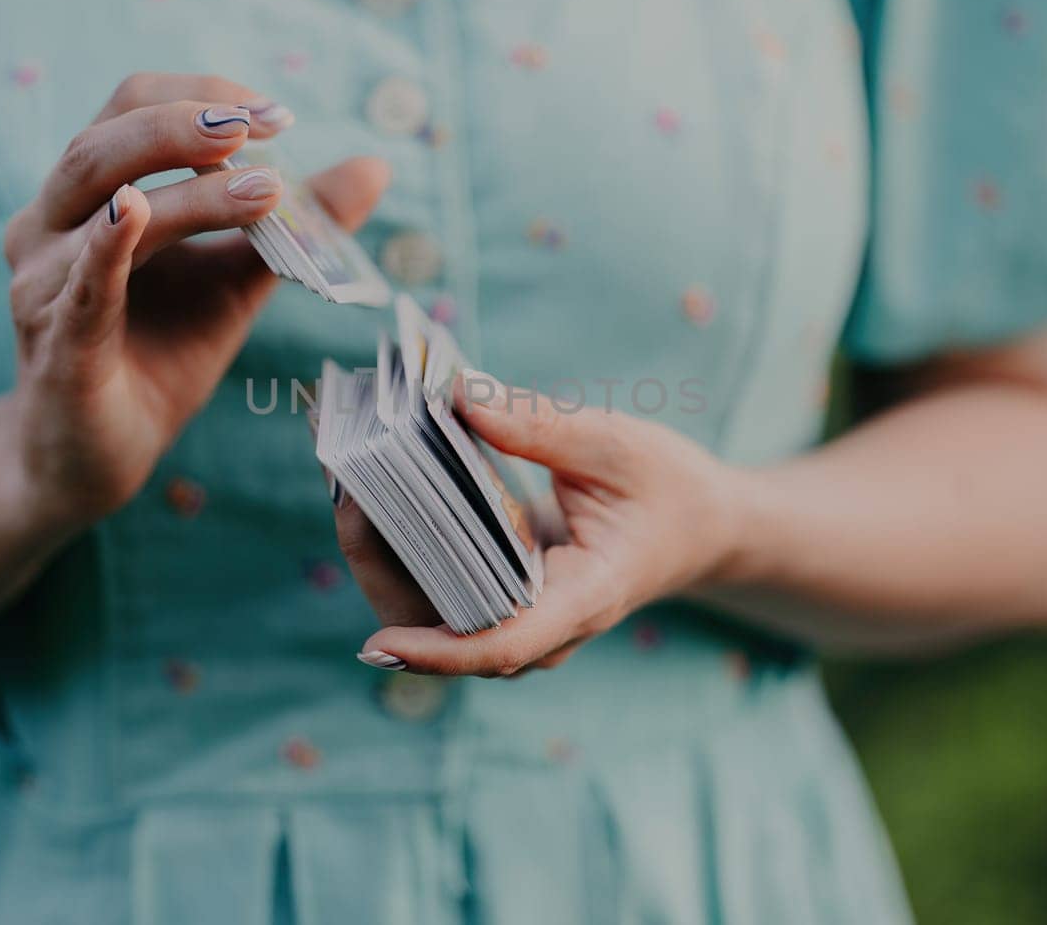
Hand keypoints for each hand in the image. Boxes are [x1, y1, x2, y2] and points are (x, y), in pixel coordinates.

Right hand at [0, 73, 388, 534]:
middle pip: (107, 141)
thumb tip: (376, 167)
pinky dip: (106, 246)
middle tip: (267, 127)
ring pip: (105, 203)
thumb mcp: (240, 278)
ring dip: (189, 188)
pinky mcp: (56, 346)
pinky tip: (134, 213)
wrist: (103, 454)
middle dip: (189, 123)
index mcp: (90, 192)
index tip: (278, 115)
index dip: (202, 96)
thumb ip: (295, 223)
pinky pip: (79, 287)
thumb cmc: (164, 351)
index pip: (132, 104)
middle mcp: (49, 224)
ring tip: (264, 186)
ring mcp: (42, 283)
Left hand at [338, 372, 746, 675]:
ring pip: (434, 611)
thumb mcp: (614, 444)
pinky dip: (403, 540)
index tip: (377, 644)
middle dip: (383, 563)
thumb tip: (459, 395)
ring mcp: (524, 617)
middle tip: (343, 484)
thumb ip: (538, 425)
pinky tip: (373, 484)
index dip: (437, 651)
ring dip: (382, 550)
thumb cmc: (668, 487)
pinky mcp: (505, 595)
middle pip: (446, 627)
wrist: (703, 527)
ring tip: (345, 473)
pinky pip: (443, 584)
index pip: (503, 645)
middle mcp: (546, 625)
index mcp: (583, 598)